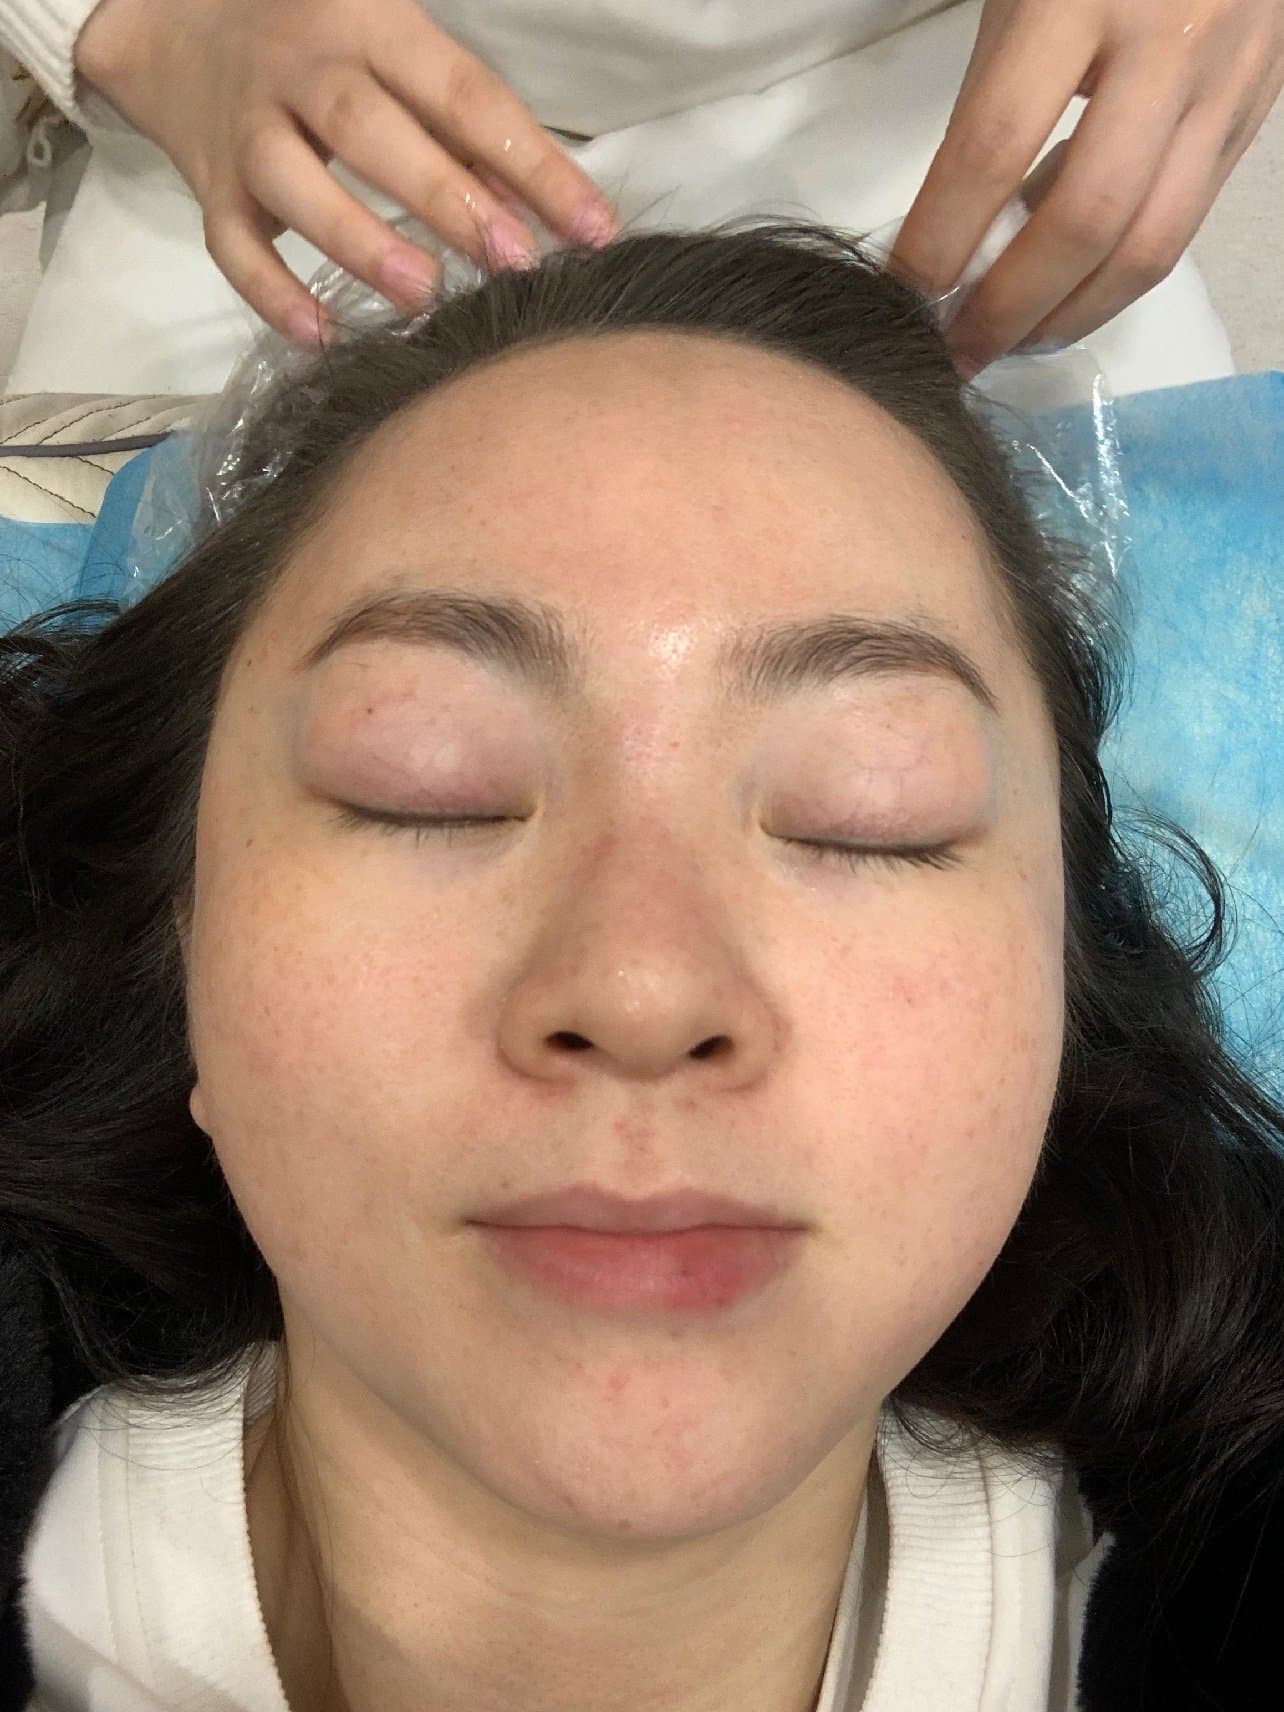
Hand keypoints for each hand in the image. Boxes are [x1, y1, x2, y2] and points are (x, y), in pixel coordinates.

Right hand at [74, 0, 618, 343]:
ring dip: (359, 241)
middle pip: (369, 128)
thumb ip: (466, 130)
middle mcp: (302, 69)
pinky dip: (270, 294)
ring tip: (421, 294)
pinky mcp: (210, 185)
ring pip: (294, 181)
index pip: (462, 93)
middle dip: (445, 197)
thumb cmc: (324, 50)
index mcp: (369, 25)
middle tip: (512, 260)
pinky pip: (231, 244)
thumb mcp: (397, 58)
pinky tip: (320, 335)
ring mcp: (248, 128)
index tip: (591, 227)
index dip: (529, 161)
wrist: (177, 25)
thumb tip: (545, 209)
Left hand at [889, 0, 1283, 377]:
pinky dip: (1117, 277)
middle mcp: (1166, 42)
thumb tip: (951, 231)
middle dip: (1010, 307)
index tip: (902, 296)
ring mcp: (1225, 81)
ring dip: (1071, 316)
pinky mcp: (1255, 110)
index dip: (940, 240)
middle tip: (958, 352)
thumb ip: (989, 94)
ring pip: (1150, 245)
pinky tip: (1068, 291)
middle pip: (1085, 221)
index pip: (992, 147)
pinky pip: (1184, 225)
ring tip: (1013, 342)